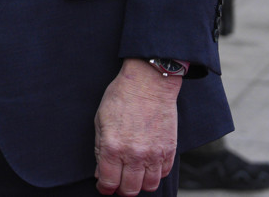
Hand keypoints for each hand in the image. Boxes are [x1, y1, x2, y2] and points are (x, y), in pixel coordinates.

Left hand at [93, 58, 179, 194]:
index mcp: (113, 146)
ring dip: (140, 183)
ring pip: (149, 186)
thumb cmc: (121, 97)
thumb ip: (99, 149)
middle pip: (130, 190)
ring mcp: (154, 153)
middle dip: (122, 189)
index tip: (104, 186)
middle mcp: (134, 154)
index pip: (109, 182)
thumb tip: (100, 173)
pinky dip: (155, 173)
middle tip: (119, 182)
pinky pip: (163, 173)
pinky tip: (148, 164)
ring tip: (134, 174)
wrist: (149, 82)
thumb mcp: (100, 120)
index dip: (105, 188)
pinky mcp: (169, 149)